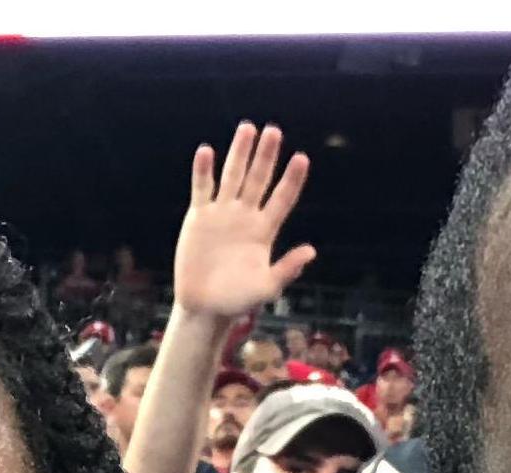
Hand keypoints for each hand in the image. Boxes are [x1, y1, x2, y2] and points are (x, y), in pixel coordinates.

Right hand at [172, 122, 317, 322]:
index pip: (282, 199)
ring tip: (248, 128)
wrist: (204, 306)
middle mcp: (245, 216)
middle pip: (258, 179)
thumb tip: (311, 251)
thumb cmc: (237, 300)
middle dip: (266, 156)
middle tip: (274, 131)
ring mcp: (222, 213)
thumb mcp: (266, 288)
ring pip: (233, 175)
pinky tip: (206, 152)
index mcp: (265, 230)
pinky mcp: (199, 216)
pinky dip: (203, 171)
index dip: (291, 180)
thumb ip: (286, 269)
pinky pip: (202, 188)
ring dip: (240, 152)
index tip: (301, 159)